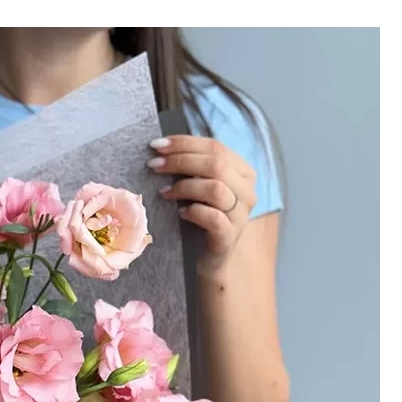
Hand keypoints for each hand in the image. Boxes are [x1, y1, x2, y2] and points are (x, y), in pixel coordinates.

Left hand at [148, 136, 256, 272]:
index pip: (215, 147)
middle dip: (180, 161)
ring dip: (184, 186)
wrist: (208, 257)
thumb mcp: (198, 187)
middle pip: (216, 164)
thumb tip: (162, 148)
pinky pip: (213, 218)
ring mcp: (241, 215)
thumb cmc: (200, 218)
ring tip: (163, 192)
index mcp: (242, 172)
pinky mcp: (229, 236)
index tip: (156, 145)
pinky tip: (180, 213)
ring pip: (215, 189)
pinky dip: (193, 212)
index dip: (185, 143)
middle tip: (154, 165)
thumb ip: (192, 167)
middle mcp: (246, 191)